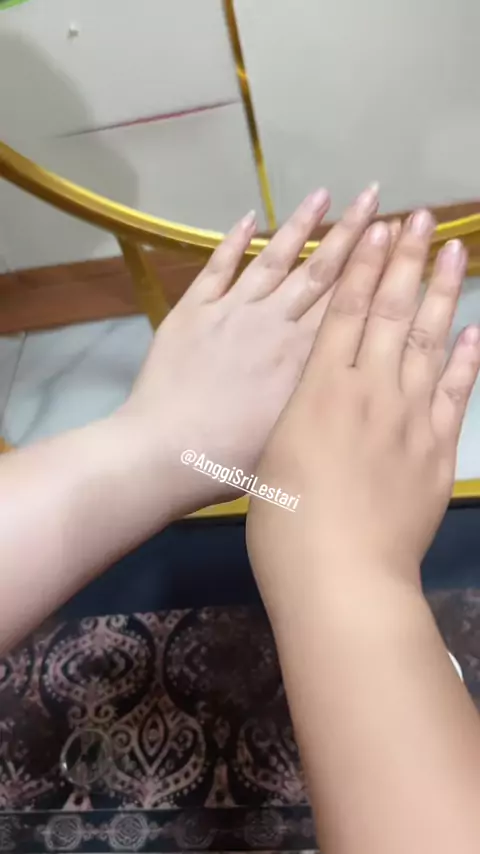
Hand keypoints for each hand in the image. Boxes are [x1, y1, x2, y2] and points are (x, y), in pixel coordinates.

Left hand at [122, 184, 379, 516]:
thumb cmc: (232, 460)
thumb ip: (320, 393)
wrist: (167, 450)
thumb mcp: (295, 432)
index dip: (371, 265)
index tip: (391, 234)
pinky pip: (218, 268)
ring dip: (299, 225)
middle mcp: (274, 323)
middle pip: (320, 270)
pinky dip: (233, 242)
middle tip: (373, 195)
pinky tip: (249, 218)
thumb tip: (343, 368)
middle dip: (351, 231)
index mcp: (303, 356)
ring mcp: (232, 311)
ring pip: (274, 259)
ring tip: (322, 193)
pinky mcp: (193, 310)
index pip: (346, 300)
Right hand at [247, 210, 479, 602]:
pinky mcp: (438, 450)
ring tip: (456, 251)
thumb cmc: (284, 524)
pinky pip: (457, 393)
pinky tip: (476, 330)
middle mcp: (371, 390)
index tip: (377, 228)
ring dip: (445, 292)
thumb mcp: (272, 456)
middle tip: (423, 217)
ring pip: (431, 341)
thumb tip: (313, 388)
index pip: (346, 312)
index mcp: (321, 390)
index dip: (363, 266)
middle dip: (407, 260)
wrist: (340, 578)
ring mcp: (411, 417)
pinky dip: (469, 359)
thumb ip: (298, 413)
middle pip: (394, 313)